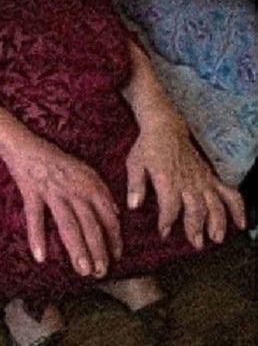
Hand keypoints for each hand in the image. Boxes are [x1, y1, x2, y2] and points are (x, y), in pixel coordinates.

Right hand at [5, 138, 121, 277]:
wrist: (23, 142)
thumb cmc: (52, 156)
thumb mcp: (81, 167)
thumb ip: (99, 189)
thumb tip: (115, 211)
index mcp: (87, 181)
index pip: (107, 212)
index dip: (114, 236)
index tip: (116, 255)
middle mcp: (72, 187)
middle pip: (90, 222)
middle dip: (98, 248)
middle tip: (102, 271)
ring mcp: (51, 189)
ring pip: (68, 223)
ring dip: (77, 248)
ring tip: (83, 269)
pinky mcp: (31, 190)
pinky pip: (35, 216)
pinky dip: (37, 236)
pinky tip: (41, 256)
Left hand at [126, 118, 245, 248]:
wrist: (165, 128)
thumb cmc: (148, 147)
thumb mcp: (135, 163)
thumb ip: (135, 185)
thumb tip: (132, 206)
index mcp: (167, 179)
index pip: (169, 206)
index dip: (167, 221)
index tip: (163, 233)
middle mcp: (187, 181)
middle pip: (195, 208)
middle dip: (196, 227)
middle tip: (196, 244)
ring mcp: (201, 179)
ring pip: (214, 203)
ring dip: (217, 221)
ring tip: (216, 238)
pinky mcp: (210, 176)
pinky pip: (228, 192)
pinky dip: (237, 208)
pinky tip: (240, 223)